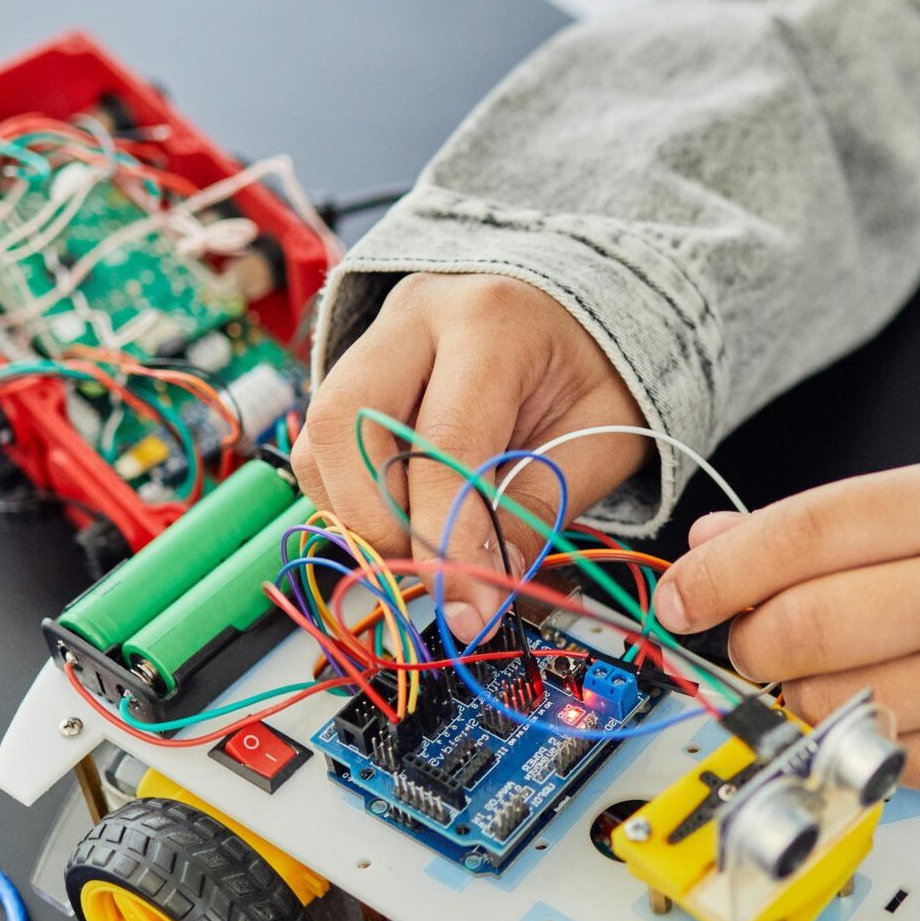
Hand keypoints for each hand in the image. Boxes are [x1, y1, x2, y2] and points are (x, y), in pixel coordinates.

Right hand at [293, 273, 647, 637]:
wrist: (580, 312)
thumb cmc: (594, 367)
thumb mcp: (599, 437)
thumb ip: (536, 512)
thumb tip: (479, 599)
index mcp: (492, 321)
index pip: (443, 444)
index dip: (446, 540)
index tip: (465, 608)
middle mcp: (416, 316)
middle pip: (344, 425)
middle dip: (375, 522)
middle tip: (427, 572)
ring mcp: (376, 336)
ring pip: (320, 438)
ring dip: (357, 513)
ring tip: (421, 541)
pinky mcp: (354, 366)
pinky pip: (324, 444)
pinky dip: (353, 496)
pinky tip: (407, 511)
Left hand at [653, 458, 919, 814]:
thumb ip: (818, 526)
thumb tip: (707, 549)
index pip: (803, 533)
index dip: (721, 569)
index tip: (681, 594)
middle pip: (801, 626)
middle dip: (751, 640)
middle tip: (755, 640)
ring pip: (824, 701)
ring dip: (799, 695)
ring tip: (838, 671)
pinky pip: (873, 756)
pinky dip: (858, 737)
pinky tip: (895, 705)